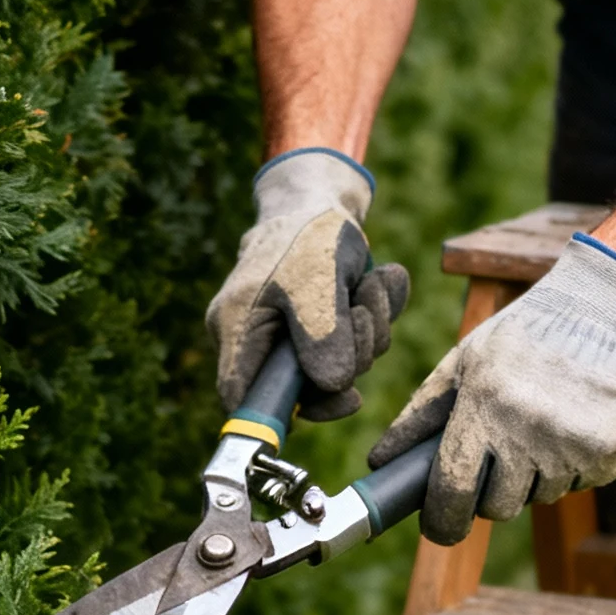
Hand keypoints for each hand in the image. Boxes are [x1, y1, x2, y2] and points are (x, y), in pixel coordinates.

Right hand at [207, 148, 410, 420]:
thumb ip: (322, 336)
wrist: (320, 201)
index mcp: (236, 328)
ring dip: (369, 332)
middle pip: (305, 389)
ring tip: (370, 285)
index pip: (242, 397)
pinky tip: (379, 282)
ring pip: (337, 368)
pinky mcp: (317, 331)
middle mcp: (256, 339)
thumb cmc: (308, 233)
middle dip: (351, 356)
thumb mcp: (317, 280)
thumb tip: (333, 387)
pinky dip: (372, 320)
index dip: (285, 413)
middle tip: (364, 312)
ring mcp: (286, 338)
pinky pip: (351, 348)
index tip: (344, 399)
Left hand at [367, 235, 615, 544]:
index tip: (439, 525)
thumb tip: (380, 462)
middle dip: (490, 493)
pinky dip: (571, 468)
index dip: (442, 519)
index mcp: (485, 406)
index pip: (453, 489)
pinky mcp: (610, 452)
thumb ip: (420, 415)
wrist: (603, 311)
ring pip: (539, 497)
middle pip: (497, 506)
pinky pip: (578, 485)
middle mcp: (529, 431)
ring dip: (532, 478)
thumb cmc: (522, 336)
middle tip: (496, 459)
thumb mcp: (463, 362)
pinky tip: (570, 428)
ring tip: (539, 429)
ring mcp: (573, 445)